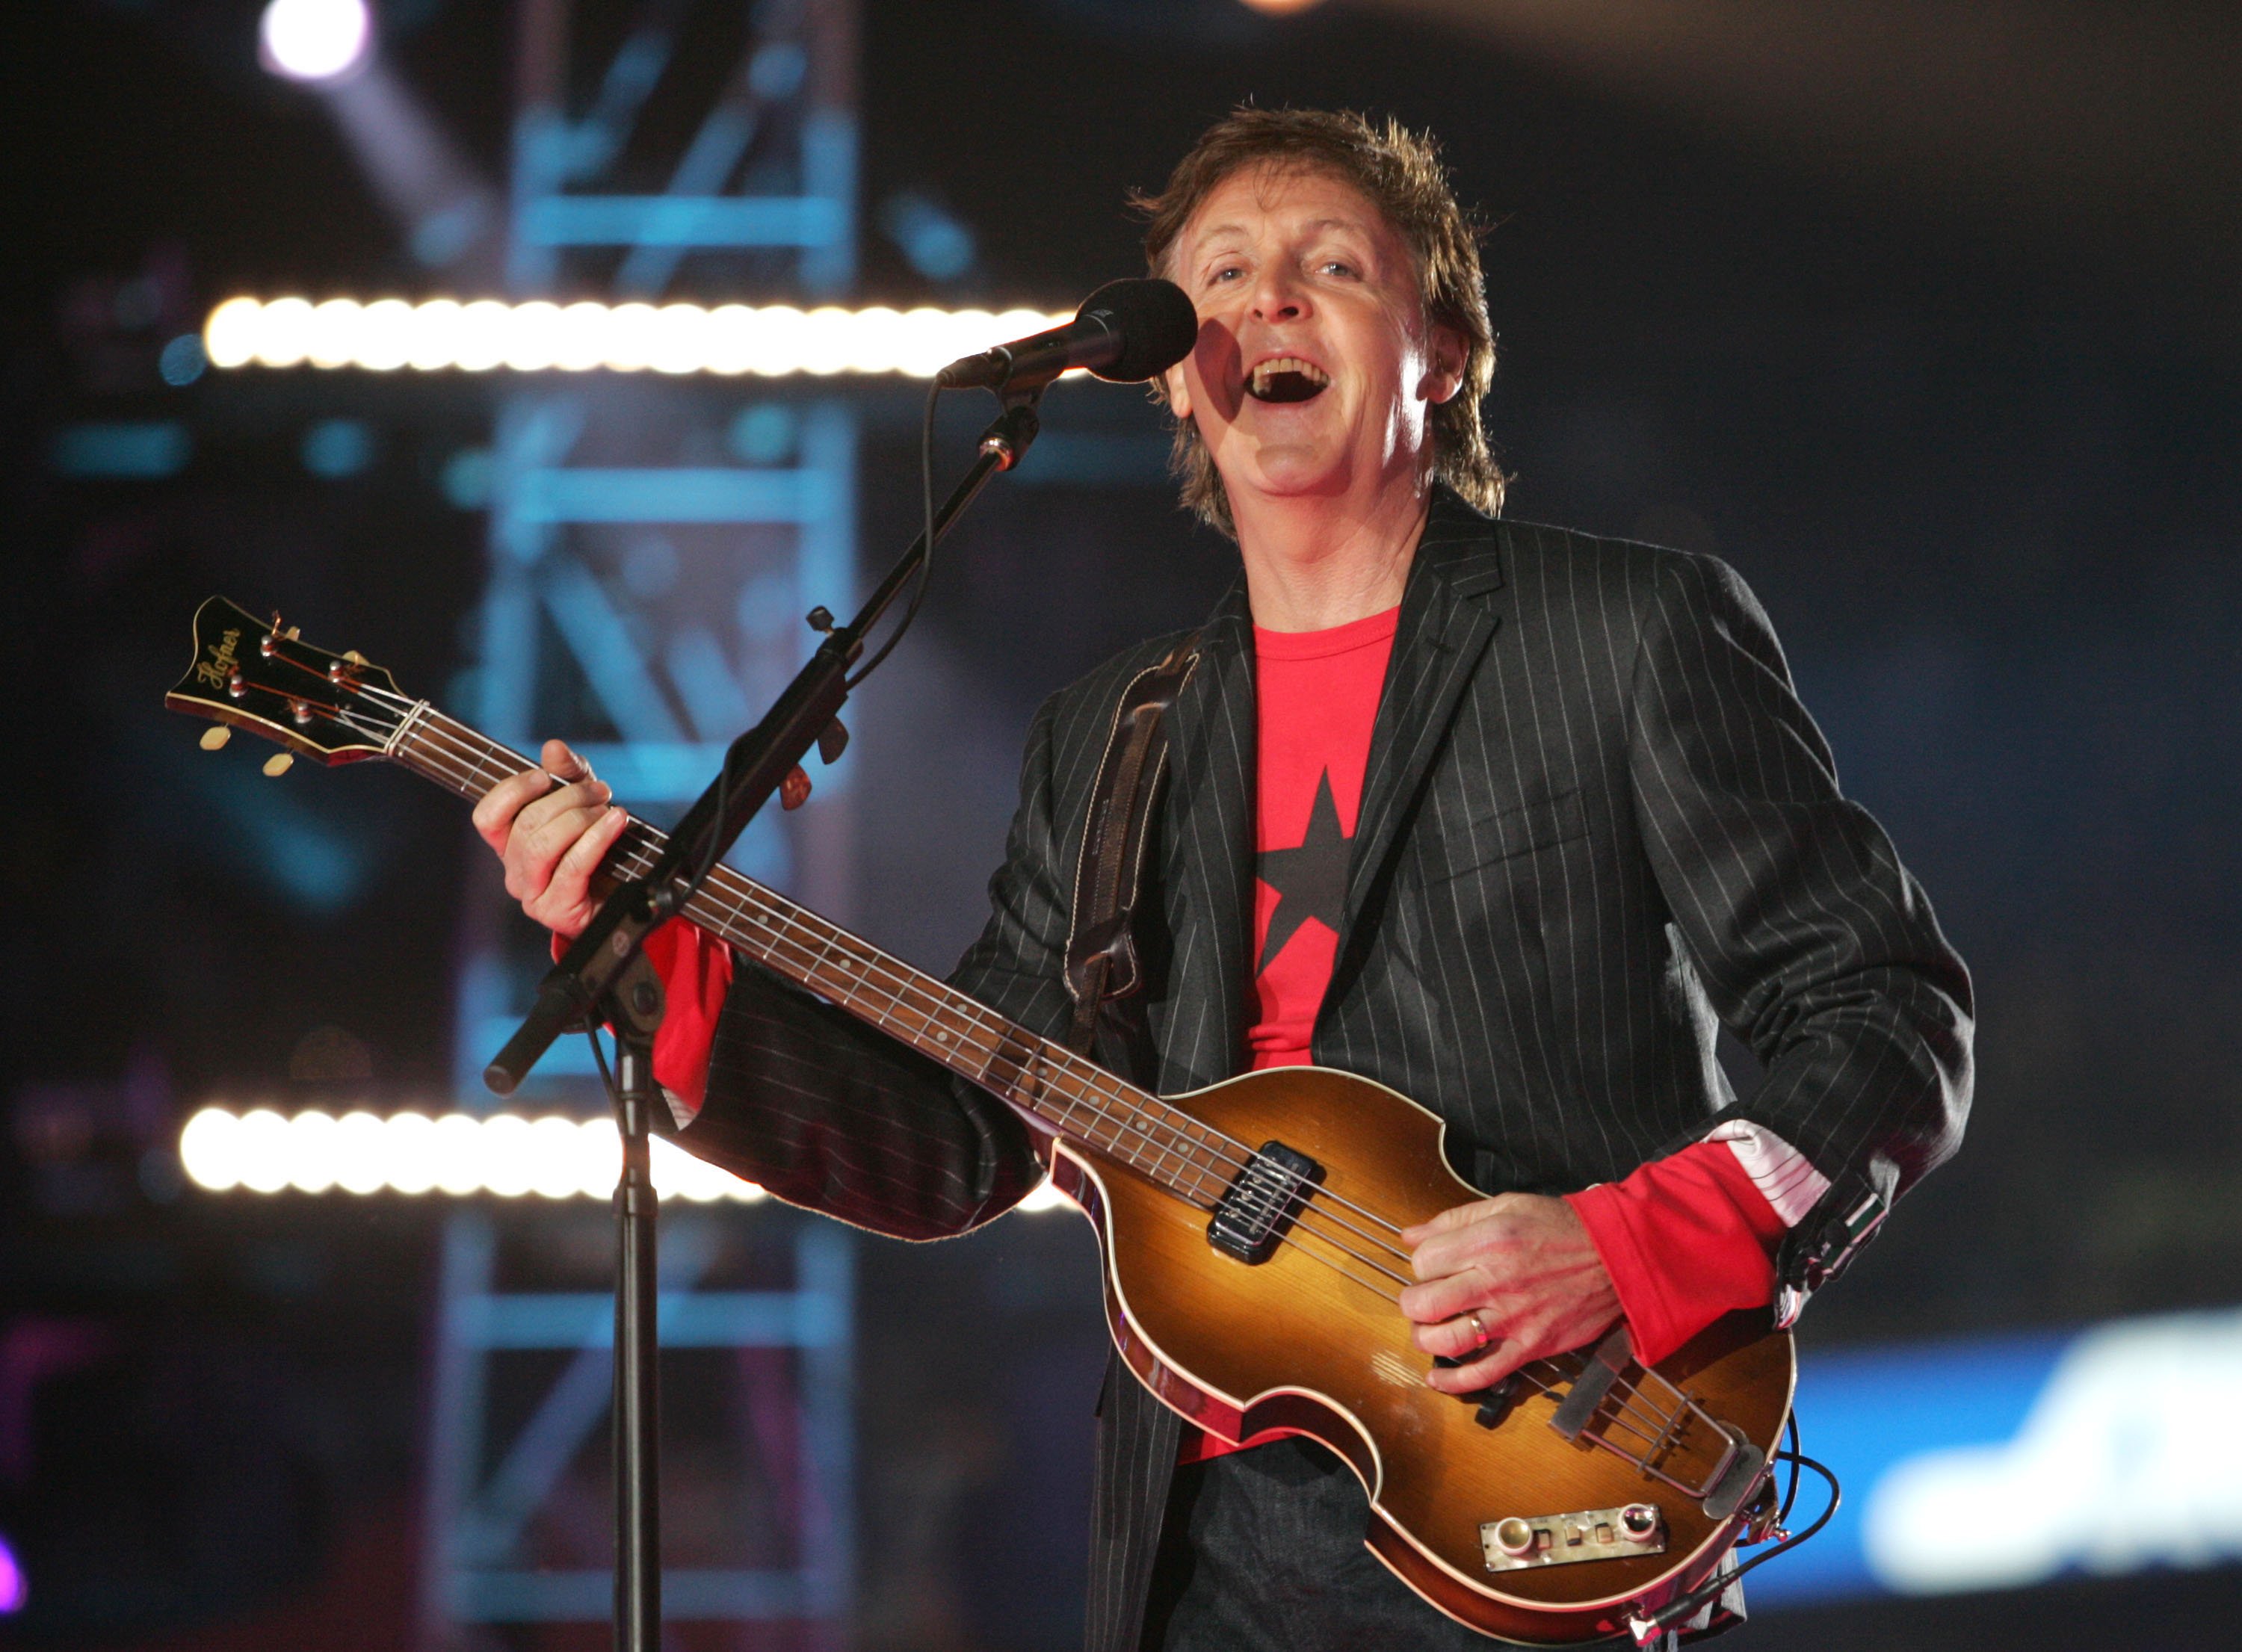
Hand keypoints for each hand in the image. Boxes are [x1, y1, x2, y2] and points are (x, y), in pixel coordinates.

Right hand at [469, 738, 631, 938]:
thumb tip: (553, 747)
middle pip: (525, 825)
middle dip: (567, 798)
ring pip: (542, 846)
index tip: (543, 776)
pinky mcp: (556, 910)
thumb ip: (567, 774)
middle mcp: (514, 871)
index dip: (511, 791)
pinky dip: (596, 839)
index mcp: (509, 845)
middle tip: (600, 790)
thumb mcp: (584, 802)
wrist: (624, 896)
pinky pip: (572, 866)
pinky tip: (616, 823)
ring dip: (580, 819)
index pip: (487, 818)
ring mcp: (532, 894)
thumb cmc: (598, 848)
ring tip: (607, 809)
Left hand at [1398, 1193, 1621, 1394]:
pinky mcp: (1530, 1346)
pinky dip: (1454, 1382)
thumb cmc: (1561, 1227)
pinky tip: (1437, 1378)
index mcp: (1486, 1242)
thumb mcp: (1506, 1206)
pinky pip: (1484, 1374)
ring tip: (1427, 1332)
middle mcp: (1494, 1281)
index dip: (1420, 1264)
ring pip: (1447, 1341)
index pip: (1423, 1261)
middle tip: (1420, 1302)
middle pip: (1424, 1304)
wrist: (1615, 1256)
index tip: (1432, 1266)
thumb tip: (1411, 1235)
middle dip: (1412, 1304)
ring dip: (1425, 1340)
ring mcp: (1512, 1318)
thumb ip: (1454, 1220)